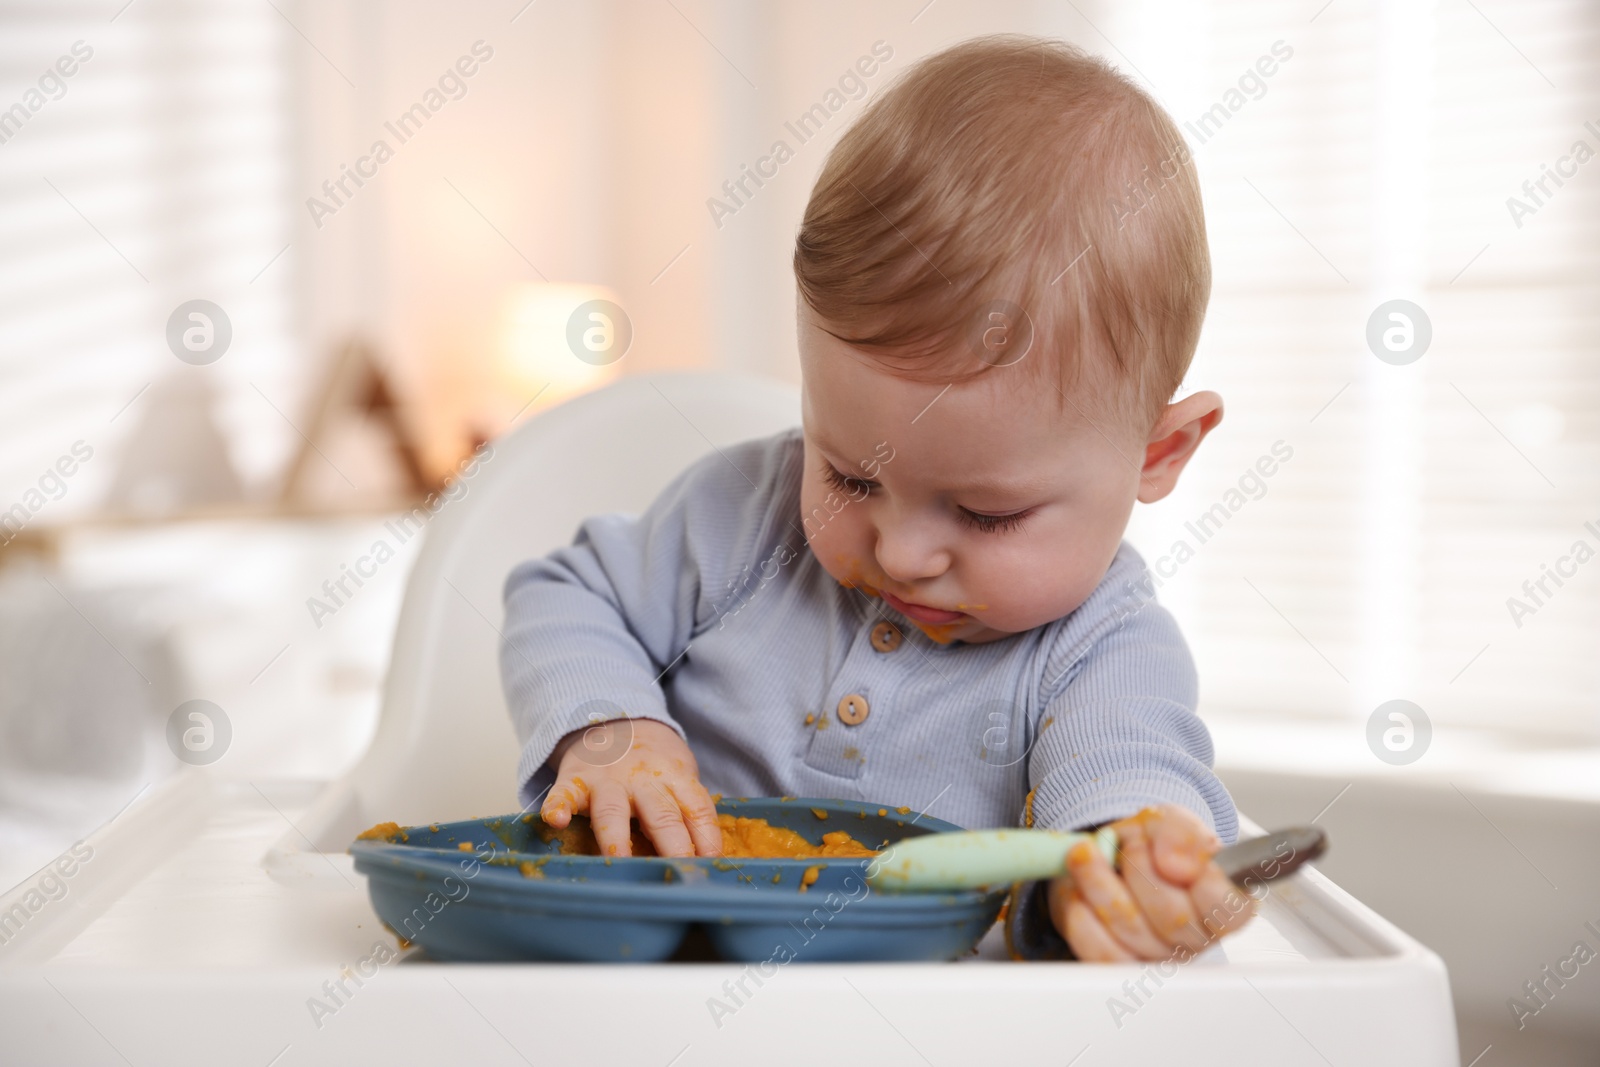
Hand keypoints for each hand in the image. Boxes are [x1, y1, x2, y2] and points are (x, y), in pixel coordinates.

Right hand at [540, 718, 721, 858]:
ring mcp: (608, 781)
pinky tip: (556, 821)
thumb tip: (709, 858)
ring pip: (613, 811)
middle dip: (671, 843)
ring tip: (619, 860)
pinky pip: (564, 795)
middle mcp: (644, 781)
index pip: (697, 809)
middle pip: (661, 814)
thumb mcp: (680, 776)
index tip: (710, 865)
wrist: (616, 720)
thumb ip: (689, 810)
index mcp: (676, 779)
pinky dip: (558, 807)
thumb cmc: (655, 764)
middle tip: (678, 871)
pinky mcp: (575, 781)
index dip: (706, 838)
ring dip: (616, 837)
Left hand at [1047, 804, 1252, 961]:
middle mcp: (1196, 940)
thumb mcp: (1172, 823)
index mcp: (1223, 905)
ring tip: (1086, 853)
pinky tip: (1079, 890)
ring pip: (1130, 929)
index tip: (1170, 856)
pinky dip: (1081, 911)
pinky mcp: (1119, 966)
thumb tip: (1177, 864)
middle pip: (1173, 918)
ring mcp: (1158, 958)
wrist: (1112, 858)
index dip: (1200, 881)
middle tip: (1127, 844)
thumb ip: (1181, 834)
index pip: (1229, 908)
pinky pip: (1098, 948)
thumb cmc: (1153, 846)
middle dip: (1140, 869)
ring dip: (1099, 882)